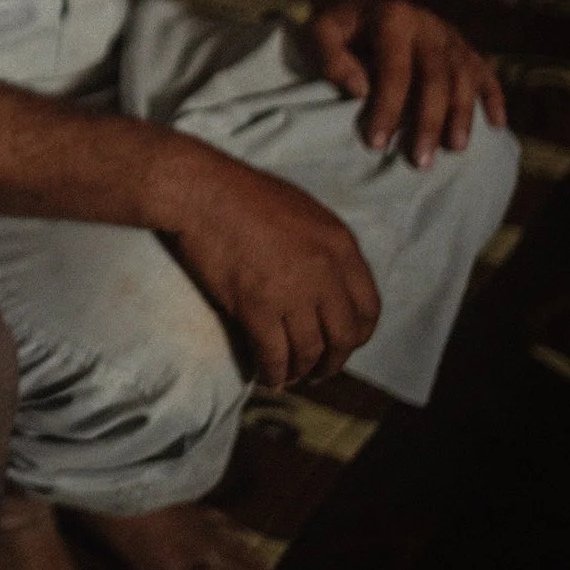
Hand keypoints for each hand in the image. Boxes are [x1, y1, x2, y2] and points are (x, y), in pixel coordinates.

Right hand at [150, 139, 380, 389]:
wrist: (201, 192)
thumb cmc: (244, 195)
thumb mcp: (304, 212)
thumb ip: (324, 249)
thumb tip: (329, 284)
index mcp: (340, 245)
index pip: (369, 308)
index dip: (358, 334)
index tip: (343, 344)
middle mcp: (324, 272)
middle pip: (343, 336)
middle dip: (333, 361)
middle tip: (319, 370)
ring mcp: (291, 292)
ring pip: (309, 351)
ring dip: (301, 371)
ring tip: (291, 376)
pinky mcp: (256, 307)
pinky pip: (274, 355)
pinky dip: (273, 373)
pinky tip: (268, 377)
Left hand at [306, 0, 507, 166]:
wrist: (365, 2)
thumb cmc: (340, 26)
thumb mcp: (320, 32)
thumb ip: (331, 58)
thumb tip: (359, 90)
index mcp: (394, 19)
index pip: (395, 70)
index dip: (387, 108)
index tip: (377, 143)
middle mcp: (429, 25)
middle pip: (437, 78)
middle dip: (429, 122)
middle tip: (420, 160)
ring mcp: (451, 36)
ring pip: (466, 77)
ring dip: (462, 115)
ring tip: (454, 150)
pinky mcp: (465, 47)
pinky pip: (485, 72)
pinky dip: (494, 97)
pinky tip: (496, 125)